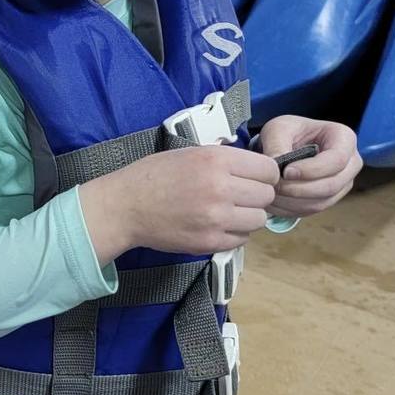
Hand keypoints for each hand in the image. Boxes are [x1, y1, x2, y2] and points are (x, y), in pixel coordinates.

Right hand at [81, 145, 279, 259]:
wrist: (125, 206)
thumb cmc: (152, 176)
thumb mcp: (189, 153)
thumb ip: (223, 159)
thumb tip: (254, 169)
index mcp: (215, 160)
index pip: (268, 169)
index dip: (265, 174)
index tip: (256, 178)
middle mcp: (220, 188)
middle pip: (266, 195)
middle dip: (256, 195)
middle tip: (239, 195)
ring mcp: (217, 218)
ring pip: (259, 219)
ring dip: (247, 215)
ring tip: (227, 211)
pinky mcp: (210, 242)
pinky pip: (242, 239)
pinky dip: (234, 232)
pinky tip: (216, 224)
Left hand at [258, 115, 360, 217]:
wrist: (287, 143)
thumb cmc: (287, 131)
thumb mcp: (278, 128)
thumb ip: (276, 144)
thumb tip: (276, 167)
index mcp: (344, 138)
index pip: (337, 160)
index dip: (312, 170)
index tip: (286, 171)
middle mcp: (350, 163)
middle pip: (331, 185)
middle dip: (299, 189)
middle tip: (274, 185)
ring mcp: (343, 183)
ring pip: (322, 201)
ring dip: (293, 201)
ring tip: (270, 192)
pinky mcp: (330, 198)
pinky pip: (313, 209)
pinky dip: (291, 208)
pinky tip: (274, 200)